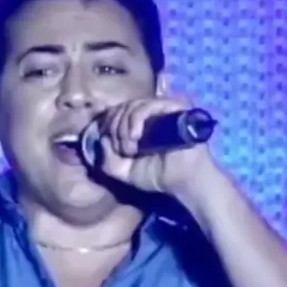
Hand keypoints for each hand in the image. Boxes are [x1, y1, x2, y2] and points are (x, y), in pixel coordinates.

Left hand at [94, 96, 216, 197]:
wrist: (184, 181)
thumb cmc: (159, 175)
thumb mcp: (124, 171)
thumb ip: (107, 159)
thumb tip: (102, 139)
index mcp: (139, 124)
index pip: (116, 112)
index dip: (108, 125)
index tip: (112, 146)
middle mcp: (151, 113)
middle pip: (121, 107)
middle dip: (115, 128)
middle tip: (123, 150)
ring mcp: (163, 108)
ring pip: (132, 105)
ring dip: (124, 127)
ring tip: (131, 148)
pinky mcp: (174, 107)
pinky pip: (148, 105)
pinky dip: (135, 120)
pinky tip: (136, 136)